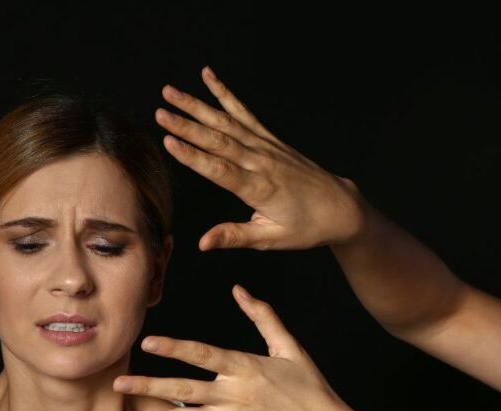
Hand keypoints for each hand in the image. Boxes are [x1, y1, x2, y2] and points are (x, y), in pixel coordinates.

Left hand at [113, 285, 363, 410]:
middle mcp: (233, 396)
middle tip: (118, 384)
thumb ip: (262, 317)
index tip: (148, 342)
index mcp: (244, 368)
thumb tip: (239, 289)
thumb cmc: (310, 388)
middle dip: (148, 388)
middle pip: (183, 390)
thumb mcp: (289, 347)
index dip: (174, 348)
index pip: (202, 355)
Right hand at [157, 67, 369, 250]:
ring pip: (226, 121)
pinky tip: (209, 77)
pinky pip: (244, 112)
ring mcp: (266, 146)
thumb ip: (234, 236)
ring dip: (197, 105)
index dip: (193, 156)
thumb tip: (203, 243)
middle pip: (218, 140)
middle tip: (160, 113)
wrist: (340, 207)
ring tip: (171, 92)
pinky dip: (225, 93)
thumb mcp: (271, 239)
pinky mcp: (270, 139)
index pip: (220, 169)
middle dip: (187, 125)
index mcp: (259, 188)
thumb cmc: (306, 227)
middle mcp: (261, 162)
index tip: (169, 141)